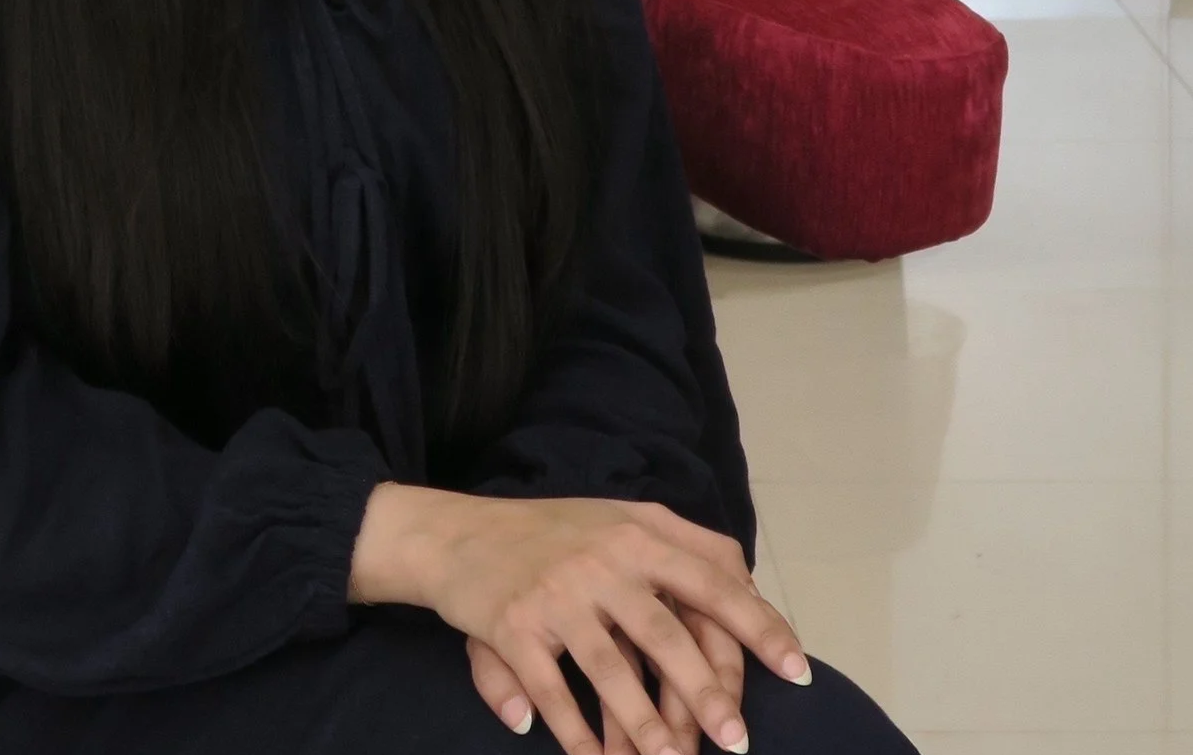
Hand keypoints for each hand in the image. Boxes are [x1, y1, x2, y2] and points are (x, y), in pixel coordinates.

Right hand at [348, 483, 808, 754]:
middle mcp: (597, 560)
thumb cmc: (545, 532)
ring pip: (613, 675)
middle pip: (666, 636)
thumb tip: (746, 576)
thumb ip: (678, 539)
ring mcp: (554, 596)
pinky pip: (554, 695)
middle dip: (708, 696)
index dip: (757, 625)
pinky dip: (578, 737)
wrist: (450, 534)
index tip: (798, 669)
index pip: (710, 578)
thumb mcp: (613, 516)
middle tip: (739, 744)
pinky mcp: (512, 628)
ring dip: (648, 731)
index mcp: (631, 531)